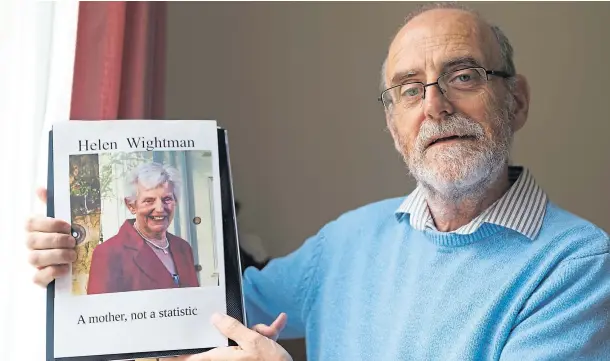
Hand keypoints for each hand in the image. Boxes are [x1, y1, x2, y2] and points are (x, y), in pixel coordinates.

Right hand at [25, 187, 75, 285]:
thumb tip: (40, 188)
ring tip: (72, 255)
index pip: (30, 222)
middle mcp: (30, 244)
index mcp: (34, 228)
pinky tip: (66, 268)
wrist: (78, 257)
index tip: (68, 226)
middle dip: (56, 241)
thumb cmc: (68, 234)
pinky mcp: (39, 278)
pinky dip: (53, 272)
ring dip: (56, 256)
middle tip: (73, 242)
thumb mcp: (64, 217)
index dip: (49, 224)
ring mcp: (33, 261)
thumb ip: (52, 203)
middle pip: (32, 241)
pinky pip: (37, 277)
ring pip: (35, 259)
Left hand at [174, 313, 291, 360]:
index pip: (191, 358)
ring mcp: (240, 360)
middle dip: (240, 330)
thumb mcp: (254, 341)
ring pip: (241, 340)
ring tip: (272, 332)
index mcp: (221, 358)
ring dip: (257, 333)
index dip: (175, 355)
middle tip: (259, 329)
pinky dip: (267, 336)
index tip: (161, 353)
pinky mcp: (252, 359)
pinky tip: (279, 324)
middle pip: (223, 341)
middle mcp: (226, 360)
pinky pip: (254, 344)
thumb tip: (215, 318)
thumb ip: (233, 329)